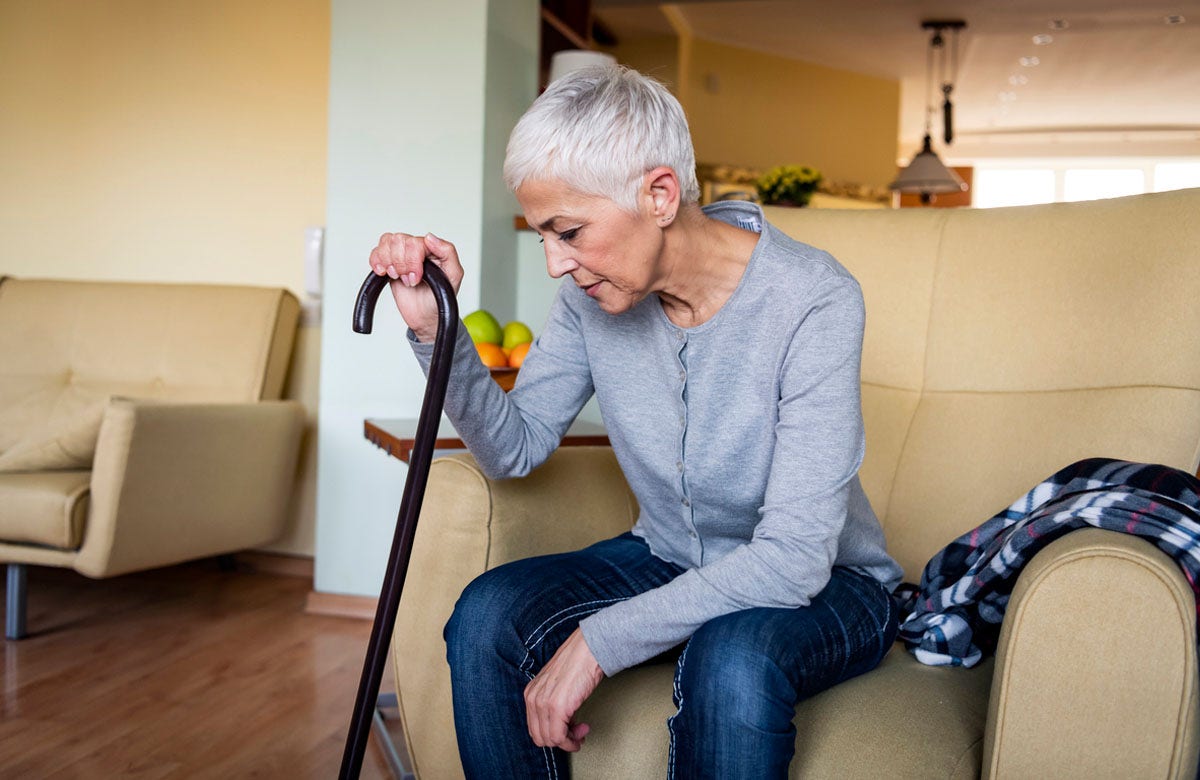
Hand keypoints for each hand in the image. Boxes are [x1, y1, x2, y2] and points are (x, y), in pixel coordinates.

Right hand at [368, 232, 464, 341]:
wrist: (426, 317)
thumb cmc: (441, 297)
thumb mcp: (454, 275)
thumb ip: (448, 252)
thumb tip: (430, 237)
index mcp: (432, 248)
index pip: (415, 241)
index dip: (412, 260)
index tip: (416, 277)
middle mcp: (415, 249)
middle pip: (399, 240)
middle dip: (401, 263)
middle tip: (409, 280)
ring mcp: (401, 256)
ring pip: (387, 242)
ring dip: (389, 262)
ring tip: (398, 276)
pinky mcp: (388, 264)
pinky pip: (376, 252)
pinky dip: (376, 261)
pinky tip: (383, 272)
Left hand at [524, 628, 603, 751]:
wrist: (588, 649)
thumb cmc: (577, 662)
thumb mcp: (556, 685)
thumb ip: (553, 704)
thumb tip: (563, 723)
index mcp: (530, 693)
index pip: (534, 728)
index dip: (552, 736)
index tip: (568, 732)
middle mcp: (533, 698)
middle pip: (540, 737)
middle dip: (560, 741)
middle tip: (576, 734)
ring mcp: (543, 703)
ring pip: (549, 740)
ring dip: (568, 741)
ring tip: (581, 732)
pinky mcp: (557, 707)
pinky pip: (559, 737)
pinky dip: (571, 740)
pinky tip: (582, 731)